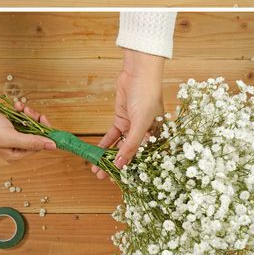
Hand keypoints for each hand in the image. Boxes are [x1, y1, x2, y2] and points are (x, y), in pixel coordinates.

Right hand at [0, 93, 55, 161]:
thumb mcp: (10, 136)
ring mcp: (10, 133)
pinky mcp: (6, 122)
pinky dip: (20, 110)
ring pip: (29, 123)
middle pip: (36, 134)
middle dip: (34, 120)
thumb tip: (53, 146)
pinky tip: (15, 105)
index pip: (39, 146)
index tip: (43, 119)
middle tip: (29, 111)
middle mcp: (13, 146)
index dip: (44, 133)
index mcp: (15, 155)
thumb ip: (32, 142)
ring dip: (27, 113)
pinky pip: (21, 116)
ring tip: (20, 107)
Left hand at [92, 49, 164, 178]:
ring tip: (97, 170)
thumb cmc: (146, 94)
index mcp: (156, 137)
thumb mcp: (140, 122)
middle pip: (130, 155)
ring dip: (107, 158)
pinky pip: (112, 136)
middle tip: (103, 178)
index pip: (144, 159)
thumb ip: (131, 145)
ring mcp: (132, 126)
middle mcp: (145, 134)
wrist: (138, 72)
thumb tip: (121, 165)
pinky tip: (96, 154)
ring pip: (119, 147)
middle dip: (116, 167)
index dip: (132, 171)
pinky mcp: (121, 119)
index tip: (119, 182)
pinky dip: (104, 145)